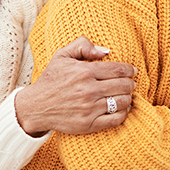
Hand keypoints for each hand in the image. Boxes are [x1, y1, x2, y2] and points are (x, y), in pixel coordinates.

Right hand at [15, 37, 136, 136]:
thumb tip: (105, 52)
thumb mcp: (62, 55)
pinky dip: (124, 113)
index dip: (129, 70)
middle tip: (131, 83)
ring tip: (126, 95)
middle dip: (131, 83)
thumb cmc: (51, 79)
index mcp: (84, 72)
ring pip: (122, 102)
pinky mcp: (89, 124)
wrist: (36, 106)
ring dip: (128, 97)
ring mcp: (89, 109)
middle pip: (123, 86)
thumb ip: (82, 45)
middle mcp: (88, 90)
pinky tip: (122, 108)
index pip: (118, 70)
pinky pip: (116, 119)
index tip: (132, 71)